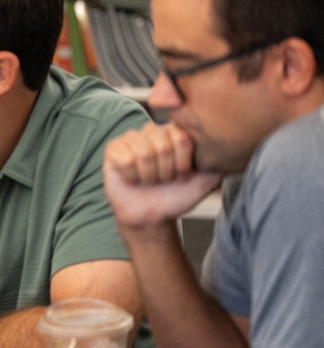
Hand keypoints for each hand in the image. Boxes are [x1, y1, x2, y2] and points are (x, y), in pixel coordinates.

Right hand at [103, 122, 221, 229]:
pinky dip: (132, 175)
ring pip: (144, 152)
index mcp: (174, 133)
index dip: (182, 163)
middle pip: (163, 145)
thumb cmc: (176, 196)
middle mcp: (152, 131)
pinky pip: (125, 159)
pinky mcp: (113, 149)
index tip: (181, 175)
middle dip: (165, 171)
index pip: (182, 137)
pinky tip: (132, 178)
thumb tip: (234, 149)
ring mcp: (131, 138)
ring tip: (148, 180)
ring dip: (148, 175)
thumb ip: (218, 162)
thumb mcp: (205, 180)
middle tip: (162, 179)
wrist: (152, 216)